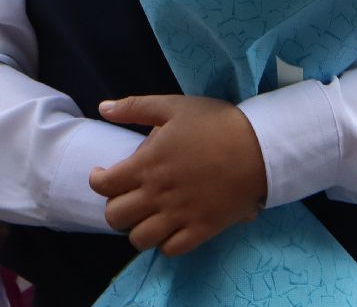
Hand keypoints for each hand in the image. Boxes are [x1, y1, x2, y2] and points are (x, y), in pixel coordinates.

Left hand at [90, 94, 266, 257]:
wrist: (259, 146)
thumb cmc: (215, 123)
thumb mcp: (173, 106)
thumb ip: (134, 107)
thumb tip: (102, 108)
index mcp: (147, 165)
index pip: (103, 186)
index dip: (97, 181)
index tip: (103, 174)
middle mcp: (157, 195)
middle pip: (115, 218)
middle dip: (115, 207)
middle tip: (128, 196)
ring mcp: (179, 216)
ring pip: (139, 239)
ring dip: (137, 228)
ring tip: (147, 215)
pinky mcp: (201, 229)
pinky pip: (171, 250)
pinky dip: (165, 242)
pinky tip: (171, 226)